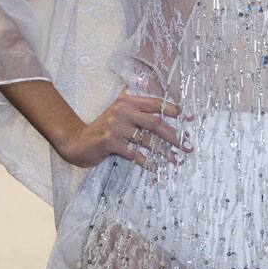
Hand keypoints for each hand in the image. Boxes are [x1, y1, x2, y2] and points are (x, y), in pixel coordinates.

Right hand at [59, 92, 194, 170]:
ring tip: (176, 160)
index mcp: (127, 100)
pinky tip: (157, 168)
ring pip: (147, 140)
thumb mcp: (119, 114)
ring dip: (164, 151)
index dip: (174, 111)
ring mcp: (116, 126)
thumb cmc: (103, 129)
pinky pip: (135, 153)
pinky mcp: (110, 142)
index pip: (155, 103)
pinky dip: (148, 162)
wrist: (77, 141)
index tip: (190, 120)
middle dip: (174, 135)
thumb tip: (167, 117)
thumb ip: (138, 112)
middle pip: (155, 122)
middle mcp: (122, 110)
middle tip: (187, 146)